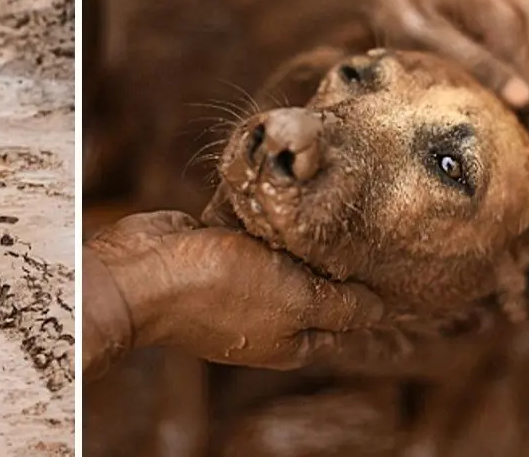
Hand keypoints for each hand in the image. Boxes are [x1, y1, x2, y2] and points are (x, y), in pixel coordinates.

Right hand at [86, 211, 384, 371]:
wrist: (142, 272)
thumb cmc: (218, 290)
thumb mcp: (297, 301)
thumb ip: (342, 306)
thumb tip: (382, 310)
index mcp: (290, 340)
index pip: (346, 320)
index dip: (366, 291)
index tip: (386, 252)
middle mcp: (266, 315)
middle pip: (314, 283)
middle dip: (330, 251)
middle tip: (357, 213)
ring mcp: (238, 283)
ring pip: (282, 252)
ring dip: (294, 227)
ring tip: (320, 193)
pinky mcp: (213, 250)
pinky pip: (249, 229)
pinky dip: (259, 212)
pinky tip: (274, 188)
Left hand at [347, 0, 528, 170]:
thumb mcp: (423, 28)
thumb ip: (472, 62)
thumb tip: (526, 102)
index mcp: (504, 30)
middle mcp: (509, 26)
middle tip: (527, 193)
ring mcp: (495, 23)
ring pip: (517, 85)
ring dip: (516, 126)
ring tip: (509, 173)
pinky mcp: (477, 24)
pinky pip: (497, 72)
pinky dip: (496, 105)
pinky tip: (482, 131)